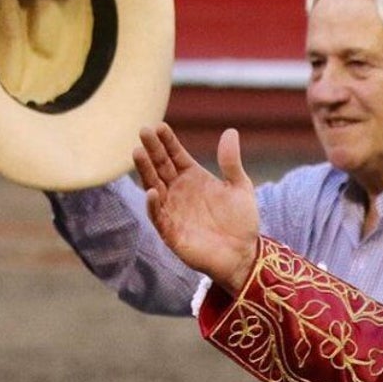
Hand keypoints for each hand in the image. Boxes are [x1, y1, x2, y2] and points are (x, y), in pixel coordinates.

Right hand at [134, 123, 258, 290]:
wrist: (244, 254)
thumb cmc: (242, 221)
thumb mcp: (240, 187)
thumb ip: (231, 162)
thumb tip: (231, 131)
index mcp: (194, 178)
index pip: (176, 155)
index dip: (168, 141)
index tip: (159, 126)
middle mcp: (179, 191)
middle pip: (161, 166)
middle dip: (152, 149)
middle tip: (143, 131)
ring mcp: (173, 210)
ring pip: (154, 186)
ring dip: (146, 171)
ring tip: (138, 152)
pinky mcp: (171, 232)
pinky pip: (159, 216)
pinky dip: (154, 204)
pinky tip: (151, 191)